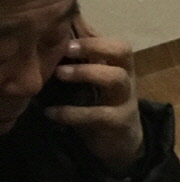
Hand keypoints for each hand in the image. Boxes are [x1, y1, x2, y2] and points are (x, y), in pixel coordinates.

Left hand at [47, 26, 143, 173]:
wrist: (121, 143)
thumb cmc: (101, 107)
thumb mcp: (93, 84)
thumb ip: (81, 65)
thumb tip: (55, 42)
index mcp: (120, 67)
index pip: (115, 42)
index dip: (92, 38)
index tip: (64, 38)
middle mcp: (126, 78)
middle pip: (122, 51)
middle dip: (93, 47)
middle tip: (65, 50)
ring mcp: (125, 100)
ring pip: (116, 78)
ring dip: (86, 72)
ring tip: (59, 74)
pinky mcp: (119, 122)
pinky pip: (98, 114)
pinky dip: (71, 112)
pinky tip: (51, 112)